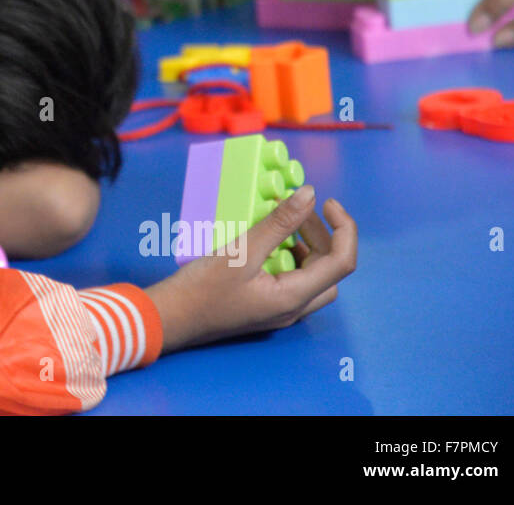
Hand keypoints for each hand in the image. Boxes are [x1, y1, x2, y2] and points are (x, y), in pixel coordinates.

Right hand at [146, 186, 357, 352]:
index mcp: (294, 298)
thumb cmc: (202, 288)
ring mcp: (279, 311)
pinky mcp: (264, 306)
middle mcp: (294, 309)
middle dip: (322, 235)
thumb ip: (279, 223)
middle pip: (330, 269)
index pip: (341, 262)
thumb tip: (310, 195)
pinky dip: (291, 257)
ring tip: (286, 223)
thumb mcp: (242, 250)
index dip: (344, 229)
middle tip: (298, 209)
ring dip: (308, 247)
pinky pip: (293, 280)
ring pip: (314, 277)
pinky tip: (269, 242)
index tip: (326, 202)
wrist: (170, 318)